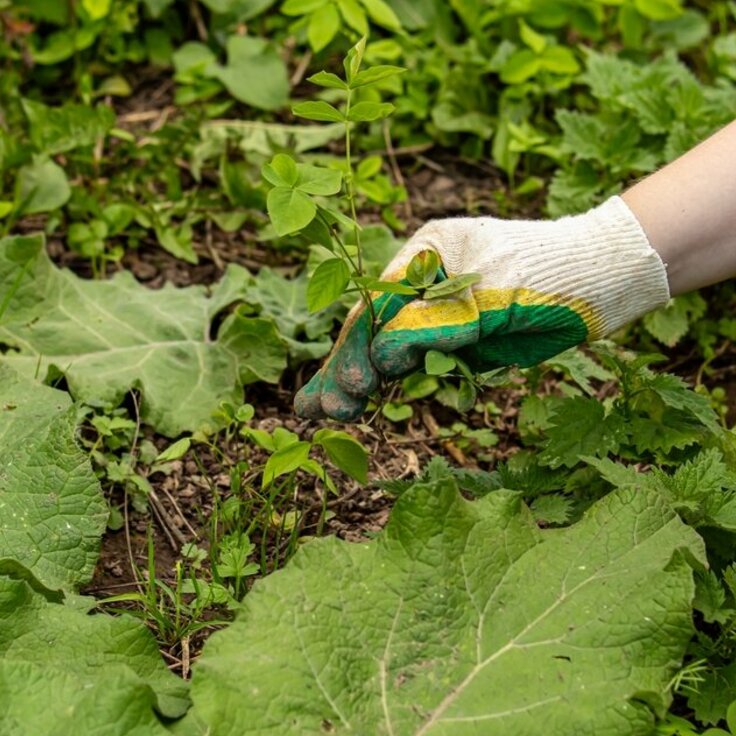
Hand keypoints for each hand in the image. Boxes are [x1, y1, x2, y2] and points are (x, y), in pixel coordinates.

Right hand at [295, 196, 669, 420]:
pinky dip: (392, 381)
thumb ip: (437, 323)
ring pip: (390, 349)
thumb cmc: (551, 272)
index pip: (379, 307)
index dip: (358, 347)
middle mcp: (425, 282)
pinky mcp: (459, 338)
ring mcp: (440, 311)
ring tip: (327, 411)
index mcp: (425, 255)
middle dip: (346, 368)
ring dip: (359, 379)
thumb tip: (385, 356)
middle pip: (374, 329)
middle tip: (320, 410)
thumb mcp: (491, 294)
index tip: (352, 386)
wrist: (604, 279)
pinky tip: (363, 399)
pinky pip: (417, 362)